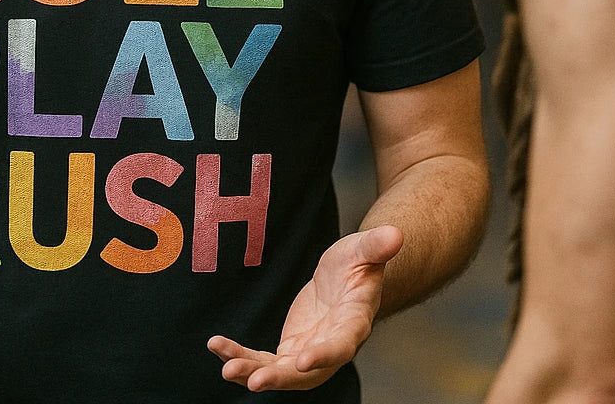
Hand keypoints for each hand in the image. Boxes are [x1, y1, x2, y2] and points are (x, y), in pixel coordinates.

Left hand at [208, 225, 402, 391]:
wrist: (345, 282)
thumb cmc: (357, 264)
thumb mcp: (364, 249)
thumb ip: (376, 245)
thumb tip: (396, 233)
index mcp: (353, 324)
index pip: (341, 346)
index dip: (323, 356)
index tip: (300, 362)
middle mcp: (331, 347)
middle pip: (306, 373)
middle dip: (279, 378)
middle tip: (252, 380)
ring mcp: (309, 352)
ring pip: (280, 372)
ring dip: (253, 371)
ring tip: (227, 368)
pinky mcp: (290, 349)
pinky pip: (263, 359)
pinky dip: (242, 356)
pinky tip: (217, 348)